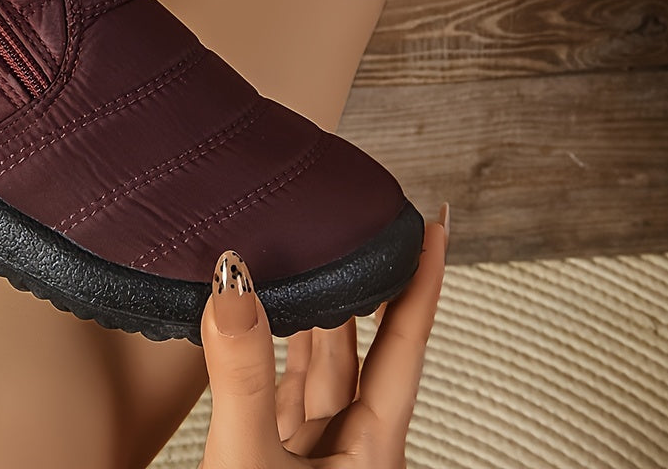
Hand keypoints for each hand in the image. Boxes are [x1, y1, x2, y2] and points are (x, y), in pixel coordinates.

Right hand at [198, 204, 448, 467]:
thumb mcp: (248, 460)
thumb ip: (244, 378)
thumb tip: (233, 286)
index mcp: (372, 449)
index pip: (405, 346)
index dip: (423, 282)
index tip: (434, 226)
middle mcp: (352, 445)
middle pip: (365, 346)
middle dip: (367, 283)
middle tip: (366, 223)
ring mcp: (316, 452)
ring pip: (324, 364)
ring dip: (316, 309)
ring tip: (311, 248)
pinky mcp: (277, 457)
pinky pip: (285, 384)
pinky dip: (276, 343)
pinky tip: (266, 312)